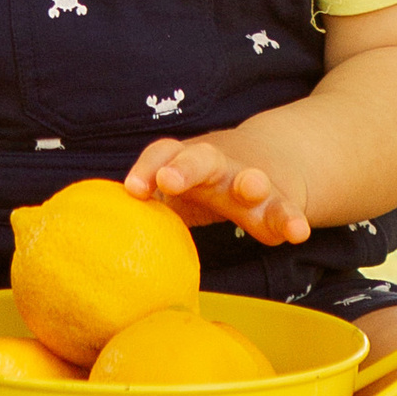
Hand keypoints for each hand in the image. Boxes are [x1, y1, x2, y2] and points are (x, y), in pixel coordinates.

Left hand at [122, 138, 311, 249]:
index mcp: (186, 161)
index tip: (133, 191)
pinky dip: (292, 219)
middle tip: (169, 179)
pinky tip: (298, 234)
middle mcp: (218, 165)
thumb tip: (99, 242)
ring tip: (252, 188)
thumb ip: (148, 208)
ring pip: (250, 178)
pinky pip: (286, 210)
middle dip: (185, 166)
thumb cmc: (204, 183)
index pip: (162, 153)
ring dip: (251, 181)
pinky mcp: (281, 202)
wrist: (271, 159)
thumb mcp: (177, 188)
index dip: (145, 168)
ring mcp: (252, 181)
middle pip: (200, 158)